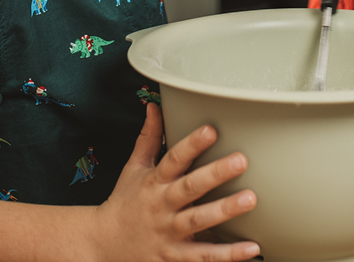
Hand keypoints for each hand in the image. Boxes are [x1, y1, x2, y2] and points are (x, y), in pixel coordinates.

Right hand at [97, 102, 257, 261]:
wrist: (103, 244)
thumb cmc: (125, 202)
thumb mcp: (133, 168)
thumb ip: (148, 137)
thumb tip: (154, 106)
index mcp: (154, 181)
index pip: (174, 159)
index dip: (192, 144)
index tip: (211, 130)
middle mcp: (162, 205)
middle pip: (190, 188)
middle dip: (216, 173)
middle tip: (241, 160)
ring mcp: (169, 233)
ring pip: (199, 221)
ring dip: (225, 211)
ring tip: (250, 199)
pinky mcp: (174, 256)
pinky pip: (202, 257)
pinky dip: (227, 254)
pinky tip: (251, 248)